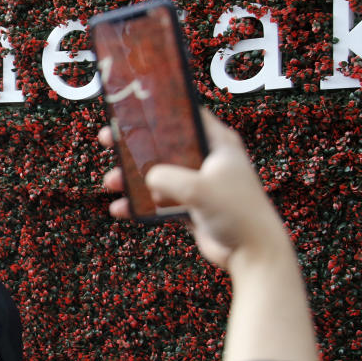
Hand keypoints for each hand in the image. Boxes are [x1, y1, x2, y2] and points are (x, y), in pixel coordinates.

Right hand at [100, 108, 320, 360]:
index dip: (160, 110)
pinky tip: (120, 209)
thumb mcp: (195, 187)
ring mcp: (199, 185)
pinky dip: (141, 205)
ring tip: (110, 183)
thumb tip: (145, 177)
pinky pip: (160, 201)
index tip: (132, 107)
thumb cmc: (235, 212)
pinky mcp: (192, 208)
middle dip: (134, 145)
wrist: (252, 253)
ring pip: (158, 175)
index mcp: (218, 144)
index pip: (186, 116)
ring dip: (132, 179)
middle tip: (109, 138)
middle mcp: (208, 161)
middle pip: (165, 145)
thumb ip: (165, 176)